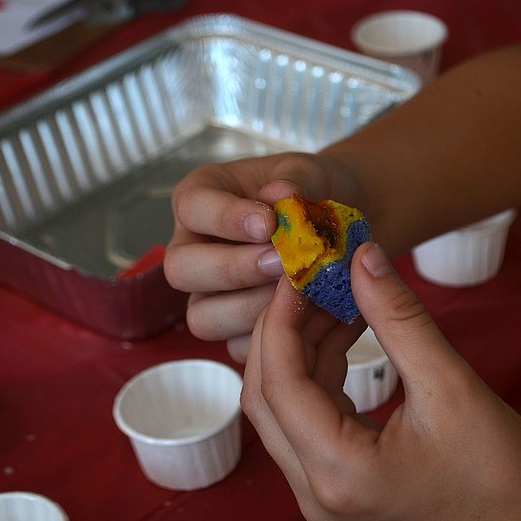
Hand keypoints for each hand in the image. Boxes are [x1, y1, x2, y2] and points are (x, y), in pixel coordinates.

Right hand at [164, 152, 357, 361]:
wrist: (338, 225)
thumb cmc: (311, 192)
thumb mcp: (307, 174)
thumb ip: (295, 180)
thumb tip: (282, 195)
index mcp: (201, 201)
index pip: (191, 207)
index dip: (225, 218)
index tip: (268, 224)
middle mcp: (194, 250)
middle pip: (181, 270)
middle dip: (234, 270)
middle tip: (282, 263)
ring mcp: (208, 294)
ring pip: (203, 317)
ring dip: (251, 307)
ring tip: (297, 291)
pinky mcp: (233, 329)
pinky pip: (237, 346)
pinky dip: (271, 334)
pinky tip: (306, 316)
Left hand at [242, 242, 520, 520]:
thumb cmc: (499, 471)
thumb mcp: (450, 386)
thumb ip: (400, 318)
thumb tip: (364, 259)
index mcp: (339, 473)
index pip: (281, 384)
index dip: (283, 318)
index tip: (298, 269)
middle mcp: (317, 489)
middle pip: (269, 396)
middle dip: (284, 329)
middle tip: (311, 277)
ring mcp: (323, 489)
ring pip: (286, 404)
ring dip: (304, 345)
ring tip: (335, 295)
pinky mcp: (337, 480)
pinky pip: (310, 415)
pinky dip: (321, 368)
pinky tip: (345, 330)